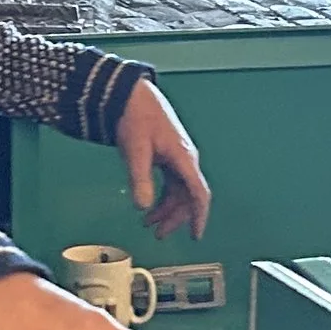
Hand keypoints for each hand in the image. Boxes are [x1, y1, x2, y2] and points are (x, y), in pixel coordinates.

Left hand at [116, 80, 210, 241]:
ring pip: (178, 192)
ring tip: (148, 224)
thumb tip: (143, 206)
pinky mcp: (168, 156)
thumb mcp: (136, 151)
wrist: (131, 95)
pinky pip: (171, 183)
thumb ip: (140, 179)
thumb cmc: (137, 116)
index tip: (196, 235)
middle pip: (188, 197)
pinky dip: (161, 197)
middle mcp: (185, 159)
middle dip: (175, 218)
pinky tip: (149, 206)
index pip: (199, 193)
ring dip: (166, 209)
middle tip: (159, 234)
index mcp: (184, 158)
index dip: (199, 216)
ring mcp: (177, 158)